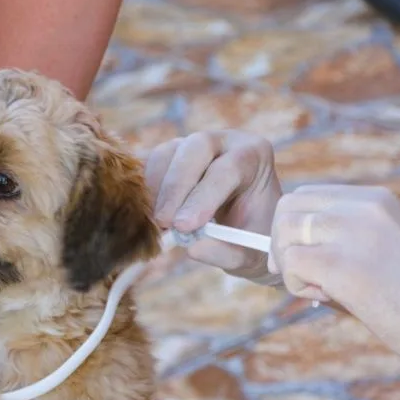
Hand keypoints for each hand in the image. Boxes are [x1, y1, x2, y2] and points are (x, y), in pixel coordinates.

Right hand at [142, 130, 282, 282]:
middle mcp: (224, 142)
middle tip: (164, 223)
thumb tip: (192, 246)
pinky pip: (148, 162)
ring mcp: (192, 144)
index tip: (183, 227)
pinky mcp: (167, 155)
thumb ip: (225, 253)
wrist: (238, 231)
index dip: (204, 197)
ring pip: (167, 153)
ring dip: (157, 190)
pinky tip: (148, 215)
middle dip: (176, 186)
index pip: (228, 168)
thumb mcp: (246, 257)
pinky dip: (144, 189)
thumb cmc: (248, 241)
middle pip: (196, 147)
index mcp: (254, 157)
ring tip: (158, 226)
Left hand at [267, 184, 399, 374]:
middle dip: (281, 243)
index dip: (290, 226)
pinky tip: (323, 296)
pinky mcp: (344, 266)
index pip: (306, 195)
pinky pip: (291, 263)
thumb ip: (343, 233)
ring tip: (319, 287)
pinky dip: (295, 284)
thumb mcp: (383, 244)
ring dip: (289, 265)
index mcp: (374, 199)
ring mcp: (354, 233)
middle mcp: (363, 207)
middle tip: (298, 274)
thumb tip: (288, 243)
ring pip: (285, 233)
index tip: (296, 254)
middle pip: (288, 209)